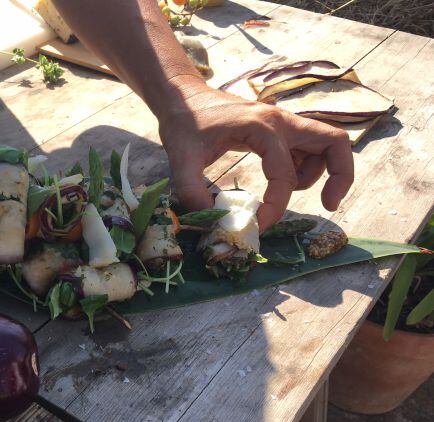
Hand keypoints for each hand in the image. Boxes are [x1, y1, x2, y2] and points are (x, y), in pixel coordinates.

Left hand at [157, 80, 353, 229]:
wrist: (183, 97)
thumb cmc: (183, 124)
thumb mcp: (180, 159)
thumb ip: (191, 191)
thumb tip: (212, 219)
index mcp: (262, 128)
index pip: (285, 175)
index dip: (276, 207)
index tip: (259, 226)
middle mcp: (281, 121)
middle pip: (334, 142)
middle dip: (340, 176)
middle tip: (328, 205)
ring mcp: (283, 122)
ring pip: (325, 145)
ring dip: (318, 173)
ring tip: (289, 193)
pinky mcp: (279, 129)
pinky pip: (308, 148)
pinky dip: (306, 167)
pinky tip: (282, 182)